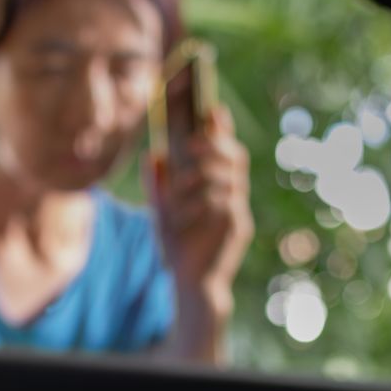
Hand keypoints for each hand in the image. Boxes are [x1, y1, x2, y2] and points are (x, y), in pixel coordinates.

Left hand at [150, 102, 252, 318]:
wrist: (189, 282)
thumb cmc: (179, 245)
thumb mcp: (162, 211)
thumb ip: (158, 185)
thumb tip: (152, 155)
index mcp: (217, 185)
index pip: (225, 148)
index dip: (222, 127)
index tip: (212, 108)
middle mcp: (232, 194)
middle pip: (236, 157)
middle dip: (216, 144)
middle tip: (194, 142)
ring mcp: (237, 211)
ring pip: (232, 178)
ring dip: (205, 173)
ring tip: (182, 179)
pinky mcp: (237, 230)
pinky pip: (227, 205)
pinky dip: (205, 201)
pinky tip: (186, 208)